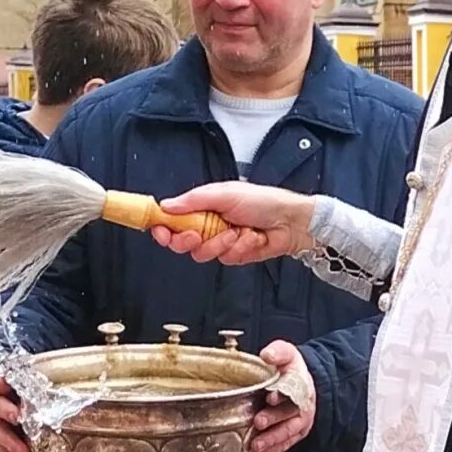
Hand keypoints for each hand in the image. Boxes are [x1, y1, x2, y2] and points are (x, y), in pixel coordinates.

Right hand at [148, 183, 313, 265]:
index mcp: (204, 207)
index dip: (164, 228)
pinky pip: (226, 259)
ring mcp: (222, 241)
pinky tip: (251, 238)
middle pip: (182, 242)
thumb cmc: (264, 201)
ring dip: (221, 243)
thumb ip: (193, 200)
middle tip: (197, 234)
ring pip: (203, 254)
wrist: (291, 221)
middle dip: (188, 240)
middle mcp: (210, 224)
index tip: (160, 231)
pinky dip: (240, 248)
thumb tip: (166, 205)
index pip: (174, 220)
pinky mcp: (235, 255)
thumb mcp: (225, 193)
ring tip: (238, 231)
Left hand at [251, 340, 316, 451]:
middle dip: (274, 420)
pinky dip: (273, 450)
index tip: (269, 397)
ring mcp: (299, 421)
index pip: (292, 389)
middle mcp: (302, 404)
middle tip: (259, 422)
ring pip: (288, 433)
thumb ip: (277, 352)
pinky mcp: (295, 433)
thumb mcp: (286, 353)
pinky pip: (285, 444)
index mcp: (299, 383)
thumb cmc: (290, 369)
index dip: (281, 394)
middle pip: (290, 414)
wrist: (302, 382)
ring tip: (256, 446)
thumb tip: (267, 354)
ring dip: (272, 440)